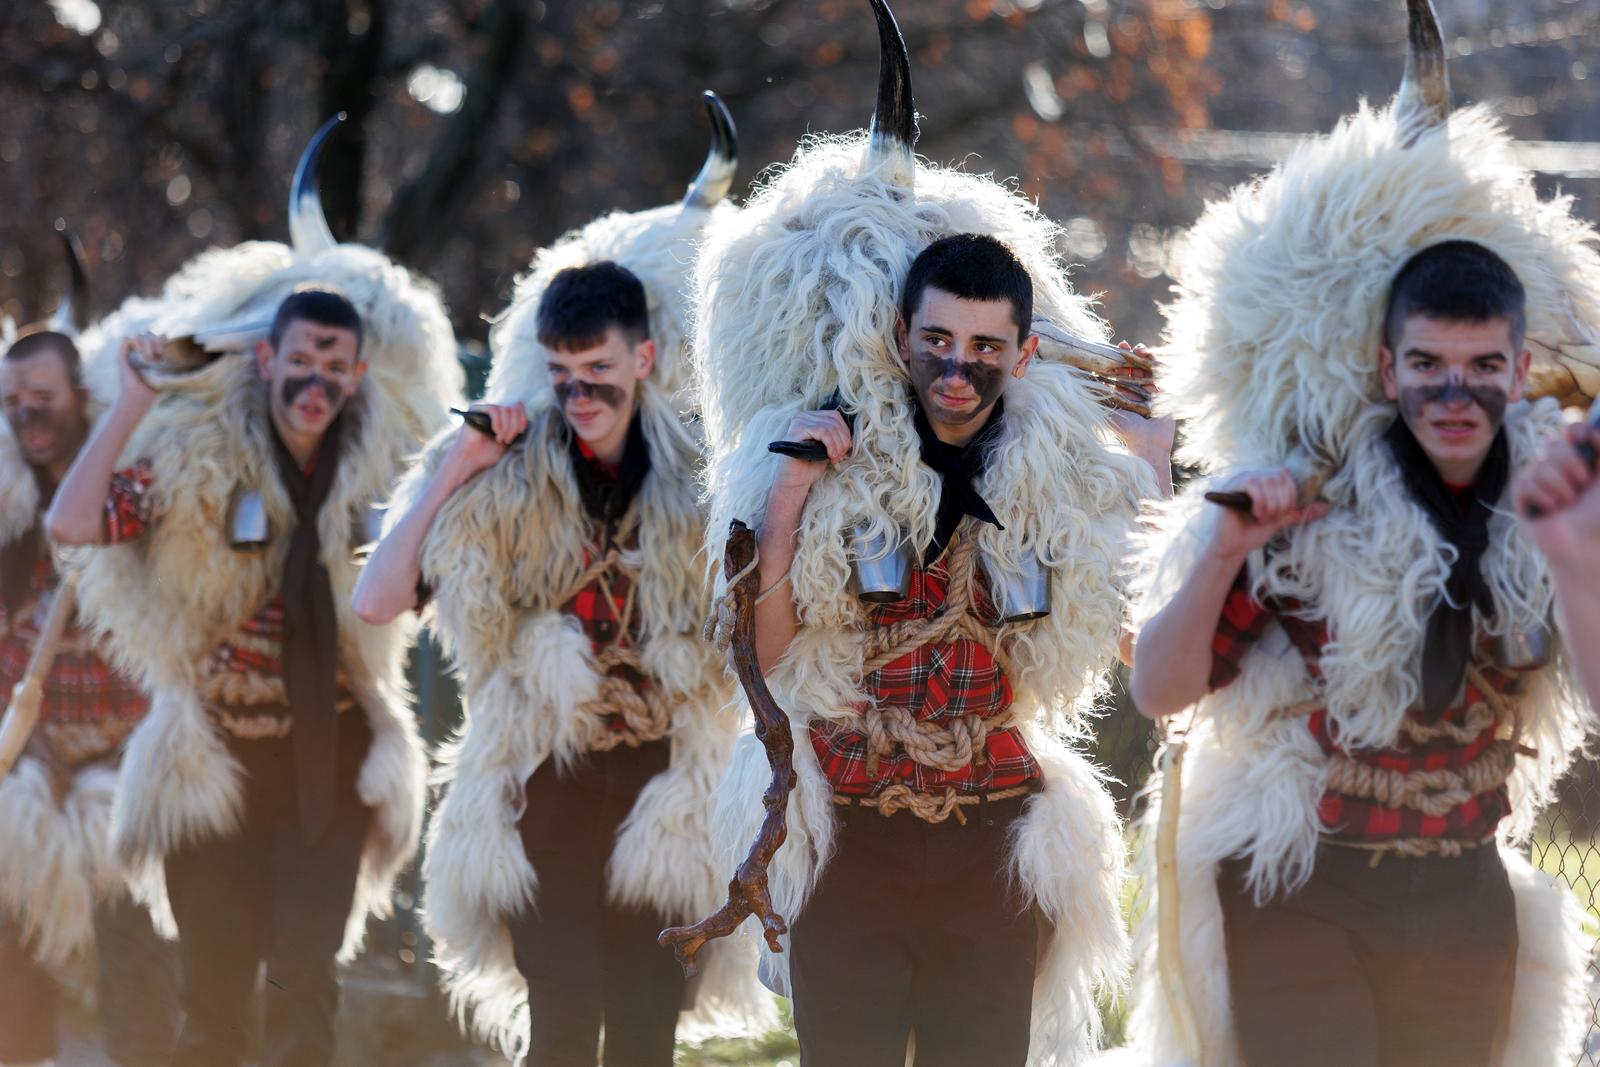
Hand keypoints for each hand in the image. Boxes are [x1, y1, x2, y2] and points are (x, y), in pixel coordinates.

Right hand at [115, 334, 160, 413]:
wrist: (140, 397)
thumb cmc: (154, 388)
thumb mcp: (165, 370)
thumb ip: (167, 354)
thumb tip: (165, 333)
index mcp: (150, 353)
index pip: (154, 335)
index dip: (160, 339)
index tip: (162, 352)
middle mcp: (140, 351)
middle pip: (147, 332)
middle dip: (155, 340)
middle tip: (158, 354)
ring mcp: (130, 353)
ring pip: (139, 334)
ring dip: (147, 344)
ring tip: (148, 358)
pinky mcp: (122, 356)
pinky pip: (126, 338)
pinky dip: (134, 342)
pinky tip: (138, 353)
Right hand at [443, 402, 526, 481]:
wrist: (471, 460)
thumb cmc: (489, 454)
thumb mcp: (509, 441)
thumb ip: (517, 429)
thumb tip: (529, 419)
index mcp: (503, 416)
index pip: (519, 407)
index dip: (523, 418)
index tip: (521, 432)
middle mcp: (494, 410)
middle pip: (513, 408)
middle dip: (514, 426)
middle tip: (508, 440)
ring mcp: (484, 408)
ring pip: (505, 409)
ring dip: (506, 426)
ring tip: (500, 440)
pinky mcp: (475, 408)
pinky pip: (493, 409)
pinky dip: (498, 421)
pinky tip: (495, 432)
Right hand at [774, 409, 851, 491]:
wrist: (795, 479)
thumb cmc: (810, 464)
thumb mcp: (826, 447)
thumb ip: (835, 437)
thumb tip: (849, 437)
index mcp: (809, 416)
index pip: (834, 416)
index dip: (845, 432)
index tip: (846, 448)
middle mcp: (802, 416)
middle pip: (833, 421)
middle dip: (842, 440)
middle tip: (841, 455)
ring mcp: (798, 422)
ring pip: (829, 427)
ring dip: (838, 444)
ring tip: (836, 457)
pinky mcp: (796, 431)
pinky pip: (822, 431)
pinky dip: (831, 444)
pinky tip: (831, 456)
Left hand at [1106, 343, 1173, 454]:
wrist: (1148, 443)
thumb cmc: (1125, 430)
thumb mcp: (1109, 411)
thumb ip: (1100, 397)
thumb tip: (1087, 378)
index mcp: (1121, 396)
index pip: (1117, 374)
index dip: (1114, 362)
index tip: (1111, 350)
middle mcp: (1135, 393)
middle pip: (1132, 369)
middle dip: (1128, 356)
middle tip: (1124, 344)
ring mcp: (1150, 393)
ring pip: (1146, 370)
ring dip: (1142, 358)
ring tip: (1139, 349)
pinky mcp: (1164, 394)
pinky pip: (1161, 375)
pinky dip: (1157, 365)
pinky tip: (1152, 356)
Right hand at [1206, 467, 1329, 559]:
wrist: (1234, 546)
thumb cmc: (1254, 531)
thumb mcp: (1280, 520)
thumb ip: (1298, 512)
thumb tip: (1325, 507)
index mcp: (1265, 481)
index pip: (1285, 475)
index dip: (1291, 492)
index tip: (1287, 512)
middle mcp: (1253, 476)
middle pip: (1278, 475)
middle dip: (1282, 500)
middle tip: (1275, 517)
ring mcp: (1240, 480)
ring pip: (1267, 480)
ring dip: (1272, 503)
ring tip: (1265, 518)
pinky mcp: (1230, 487)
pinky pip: (1252, 484)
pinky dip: (1260, 501)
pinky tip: (1257, 514)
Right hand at [1515, 422, 1599, 566]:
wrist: (1584, 544)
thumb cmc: (1599, 514)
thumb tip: (1592, 432)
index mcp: (1580, 456)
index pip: (1571, 429)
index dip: (1576, 432)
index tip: (1585, 442)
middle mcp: (1556, 464)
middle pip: (1555, 445)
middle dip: (1573, 468)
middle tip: (1581, 488)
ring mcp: (1536, 477)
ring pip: (1542, 466)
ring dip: (1562, 490)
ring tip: (1567, 505)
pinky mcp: (1520, 494)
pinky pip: (1527, 483)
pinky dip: (1545, 499)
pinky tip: (1551, 510)